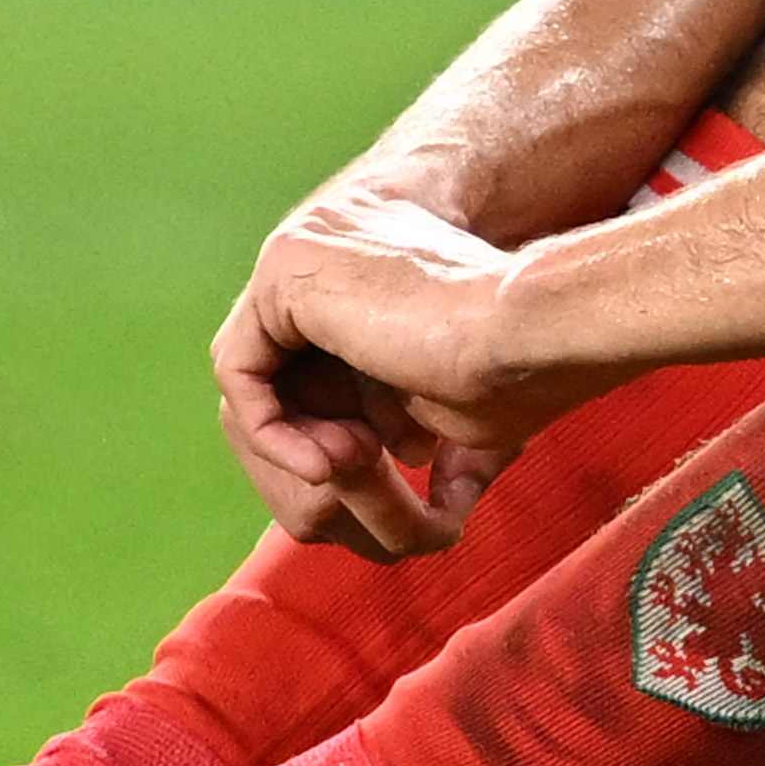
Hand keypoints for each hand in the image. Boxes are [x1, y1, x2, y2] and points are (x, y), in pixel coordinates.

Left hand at [209, 177, 615, 554]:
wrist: (524, 331)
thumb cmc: (508, 371)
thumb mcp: (452, 415)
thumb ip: (424, 438)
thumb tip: (443, 508)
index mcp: (358, 284)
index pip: (303, 383)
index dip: (328, 446)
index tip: (377, 479)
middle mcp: (320, 258)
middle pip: (268, 385)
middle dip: (302, 451)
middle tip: (352, 484)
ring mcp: (298, 258)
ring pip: (251, 384)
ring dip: (293, 447)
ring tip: (349, 475)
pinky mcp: (285, 271)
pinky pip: (239, 372)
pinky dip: (272, 430)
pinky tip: (328, 462)